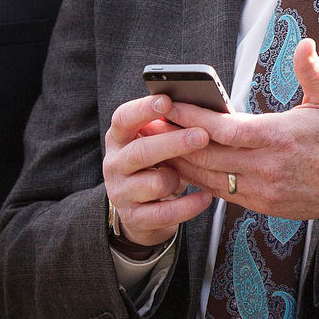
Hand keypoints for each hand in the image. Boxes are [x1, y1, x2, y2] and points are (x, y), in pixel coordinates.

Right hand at [102, 94, 215, 247]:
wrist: (141, 211)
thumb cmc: (155, 166)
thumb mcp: (155, 144)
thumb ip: (167, 128)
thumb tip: (199, 109)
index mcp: (118, 139)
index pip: (123, 119)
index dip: (143, 109)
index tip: (166, 100)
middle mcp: (114, 164)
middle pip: (140, 151)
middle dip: (172, 143)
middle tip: (202, 136)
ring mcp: (121, 192)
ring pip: (155, 183)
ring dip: (178, 178)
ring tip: (191, 176)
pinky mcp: (133, 218)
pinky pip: (165, 212)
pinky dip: (189, 205)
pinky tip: (205, 197)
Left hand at [168, 39, 318, 225]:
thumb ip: (312, 72)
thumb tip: (303, 44)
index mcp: (278, 138)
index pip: (223, 129)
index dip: (192, 117)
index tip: (169, 104)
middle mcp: (265, 168)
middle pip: (206, 155)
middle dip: (175, 138)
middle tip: (151, 122)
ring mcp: (261, 190)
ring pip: (208, 178)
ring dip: (180, 161)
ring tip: (157, 143)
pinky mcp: (260, 205)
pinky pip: (220, 193)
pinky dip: (198, 179)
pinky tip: (183, 166)